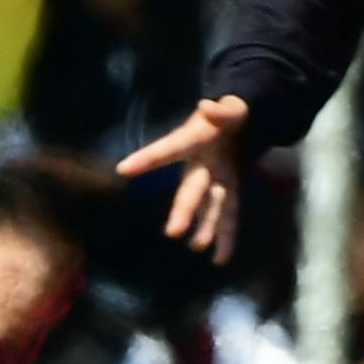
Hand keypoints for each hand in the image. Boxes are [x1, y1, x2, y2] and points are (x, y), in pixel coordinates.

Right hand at [116, 93, 260, 261]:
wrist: (240, 122)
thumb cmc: (230, 111)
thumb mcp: (233, 105)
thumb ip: (225, 109)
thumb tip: (207, 106)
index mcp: (195, 139)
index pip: (169, 149)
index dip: (147, 159)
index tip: (122, 169)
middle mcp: (199, 164)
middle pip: (190, 188)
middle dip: (184, 210)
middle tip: (173, 232)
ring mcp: (213, 179)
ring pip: (208, 206)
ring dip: (204, 227)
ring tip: (199, 248)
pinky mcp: (227, 189)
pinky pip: (228, 214)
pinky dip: (226, 235)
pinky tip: (221, 258)